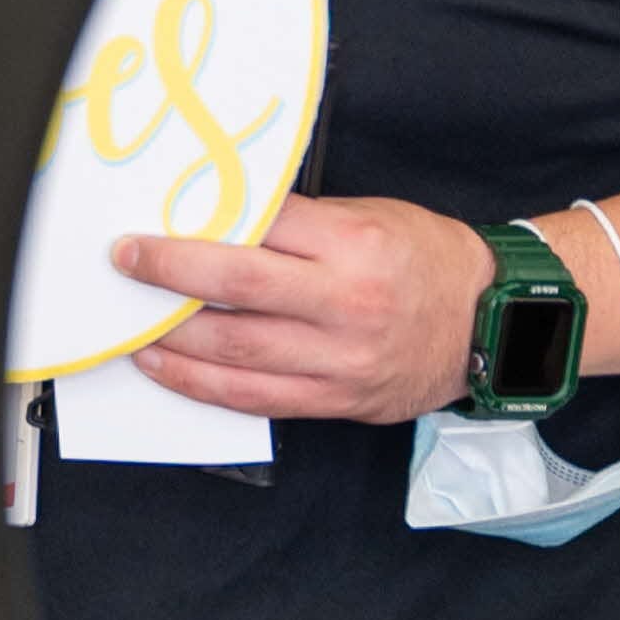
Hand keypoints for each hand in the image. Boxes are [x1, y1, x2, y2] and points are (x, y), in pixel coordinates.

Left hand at [113, 196, 495, 423]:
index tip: (156, 218)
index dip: (199, 222)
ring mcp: (342, 360)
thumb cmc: (427, 261)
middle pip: (239, 288)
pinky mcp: (337, 401)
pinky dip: (202, 385)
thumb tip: (219, 223)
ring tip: (131, 324)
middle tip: (126, 261)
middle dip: (170, 275)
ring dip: (172, 340)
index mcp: (356, 245)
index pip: (262, 226)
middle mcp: (348, 304)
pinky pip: (256, 398)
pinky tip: (168, 368)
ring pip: (238, 352)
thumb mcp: (370, 218)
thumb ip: (298, 225)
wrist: (493, 324)